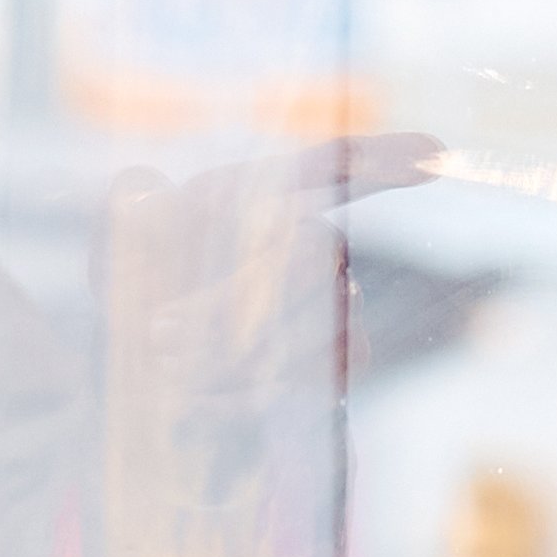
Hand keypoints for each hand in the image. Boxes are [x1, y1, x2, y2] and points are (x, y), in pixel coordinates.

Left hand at [101, 131, 443, 436]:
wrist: (148, 364)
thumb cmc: (142, 286)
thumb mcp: (122, 238)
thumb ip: (130, 201)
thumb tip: (143, 186)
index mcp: (269, 195)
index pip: (337, 168)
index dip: (382, 158)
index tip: (435, 154)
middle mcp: (315, 243)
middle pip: (311, 252)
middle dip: (225, 302)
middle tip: (155, 333)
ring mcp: (339, 303)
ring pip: (314, 322)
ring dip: (225, 351)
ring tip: (164, 365)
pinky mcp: (340, 363)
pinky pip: (313, 376)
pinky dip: (242, 394)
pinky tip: (194, 402)